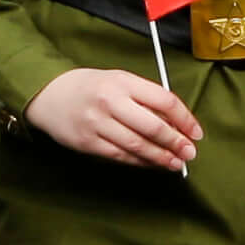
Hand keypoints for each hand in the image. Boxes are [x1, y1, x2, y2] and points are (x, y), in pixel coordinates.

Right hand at [28, 66, 201, 170]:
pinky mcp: (88, 143)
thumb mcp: (118, 81)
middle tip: (190, 153)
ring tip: (176, 163)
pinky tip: (153, 164)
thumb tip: (174, 123)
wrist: (48, 94)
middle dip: (176, 142)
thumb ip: (144, 98)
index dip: (184, 119)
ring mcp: (98, 124)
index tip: (196, 132)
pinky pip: (121, 156)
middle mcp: (111, 102)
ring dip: (161, 157)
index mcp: (123, 82)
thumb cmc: (90, 87)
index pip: (164, 100)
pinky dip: (140, 161)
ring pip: (138, 145)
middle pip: (153, 126)